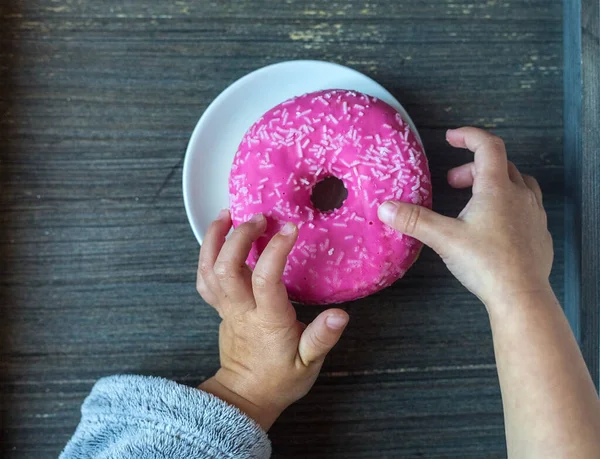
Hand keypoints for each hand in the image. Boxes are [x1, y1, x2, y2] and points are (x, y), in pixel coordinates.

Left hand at [196, 211, 348, 430]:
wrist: (246, 396)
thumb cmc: (280, 379)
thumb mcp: (309, 364)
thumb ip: (322, 338)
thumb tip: (340, 314)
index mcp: (268, 321)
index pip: (266, 279)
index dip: (276, 250)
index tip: (291, 228)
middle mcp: (241, 310)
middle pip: (227, 268)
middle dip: (240, 237)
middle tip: (260, 218)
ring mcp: (226, 309)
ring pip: (209, 270)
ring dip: (215, 239)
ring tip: (227, 214)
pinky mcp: (219, 308)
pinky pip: (204, 279)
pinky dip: (206, 254)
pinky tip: (216, 238)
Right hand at [378, 127, 553, 309]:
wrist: (522, 296)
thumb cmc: (485, 263)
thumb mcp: (444, 239)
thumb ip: (414, 220)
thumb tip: (385, 208)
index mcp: (497, 188)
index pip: (488, 146)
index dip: (469, 136)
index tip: (451, 137)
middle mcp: (520, 194)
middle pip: (500, 164)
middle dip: (473, 167)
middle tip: (452, 183)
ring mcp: (535, 213)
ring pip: (518, 182)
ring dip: (494, 182)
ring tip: (474, 199)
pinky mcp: (540, 232)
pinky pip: (527, 205)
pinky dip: (509, 202)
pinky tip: (495, 223)